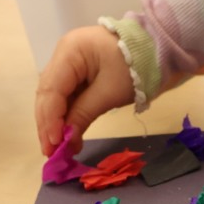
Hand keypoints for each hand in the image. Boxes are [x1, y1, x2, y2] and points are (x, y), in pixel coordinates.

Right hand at [35, 25, 134, 156]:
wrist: (156, 51)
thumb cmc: (136, 67)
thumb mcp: (110, 92)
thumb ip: (83, 114)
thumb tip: (66, 140)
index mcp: (70, 51)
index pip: (52, 89)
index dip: (51, 119)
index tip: (55, 144)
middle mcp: (62, 55)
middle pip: (47, 94)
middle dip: (48, 125)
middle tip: (51, 153)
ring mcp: (68, 64)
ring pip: (53, 98)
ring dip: (55, 124)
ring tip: (57, 150)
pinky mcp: (76, 74)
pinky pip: (65, 97)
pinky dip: (66, 117)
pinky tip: (68, 137)